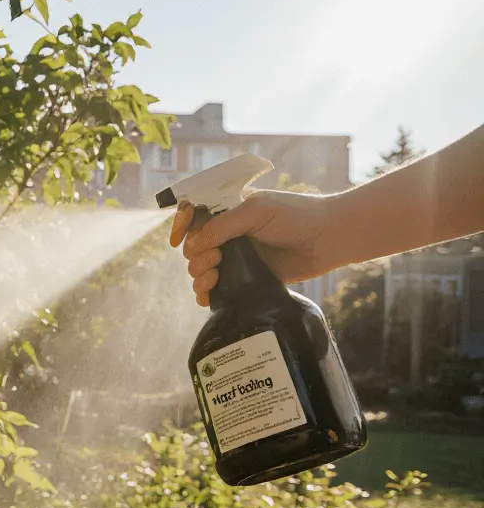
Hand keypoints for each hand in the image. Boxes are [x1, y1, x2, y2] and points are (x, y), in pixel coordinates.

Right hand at [169, 190, 343, 306]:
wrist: (330, 238)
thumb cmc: (297, 216)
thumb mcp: (256, 211)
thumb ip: (222, 226)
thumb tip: (192, 245)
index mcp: (228, 210)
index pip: (192, 215)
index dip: (180, 226)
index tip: (177, 240)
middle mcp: (229, 233)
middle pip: (193, 247)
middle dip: (195, 256)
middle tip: (216, 260)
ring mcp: (237, 257)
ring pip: (200, 269)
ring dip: (199, 275)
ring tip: (215, 276)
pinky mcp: (246, 278)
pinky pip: (217, 289)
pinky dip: (206, 294)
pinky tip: (208, 297)